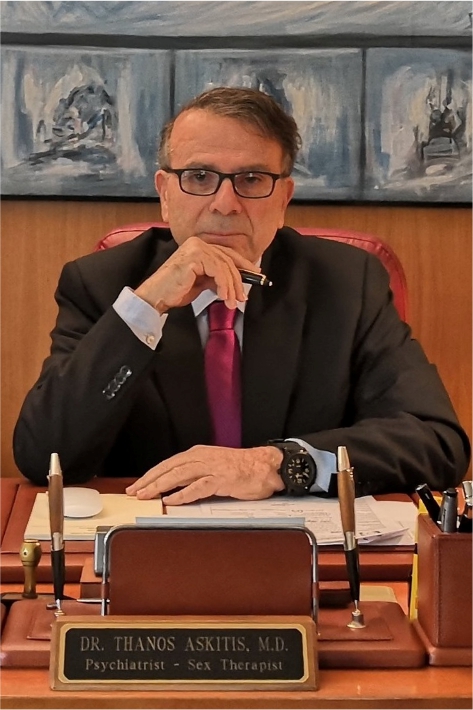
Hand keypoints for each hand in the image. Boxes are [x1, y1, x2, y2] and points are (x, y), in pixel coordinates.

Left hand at [125, 445, 284, 504]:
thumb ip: (195, 475)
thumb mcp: (213, 467)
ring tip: (146, 495)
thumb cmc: (243, 468)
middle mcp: (202, 457)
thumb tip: (175, 487)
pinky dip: (183, 494)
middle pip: (168, 467)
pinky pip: (197, 487)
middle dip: (149, 480)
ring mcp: (211, 467)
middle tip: (134, 491)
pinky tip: (172, 500)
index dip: (151, 474)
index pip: (168, 463)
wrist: (266, 465)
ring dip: (160, 485)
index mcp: (198, 453)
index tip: (138, 485)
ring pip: (178, 474)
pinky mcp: (221, 479)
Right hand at [135, 237, 257, 312]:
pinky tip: (224, 297)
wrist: (157, 296)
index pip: (226, 253)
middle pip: (228, 260)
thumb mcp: (202, 282)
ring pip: (225, 266)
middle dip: (239, 280)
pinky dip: (224, 285)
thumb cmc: (176, 290)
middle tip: (242, 297)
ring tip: (232, 302)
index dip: (243, 265)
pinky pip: (218, 271)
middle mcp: (198, 243)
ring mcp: (196, 248)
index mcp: (199, 245)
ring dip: (231, 286)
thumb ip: (216, 277)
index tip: (256, 275)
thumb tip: (235, 282)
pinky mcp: (195, 256)